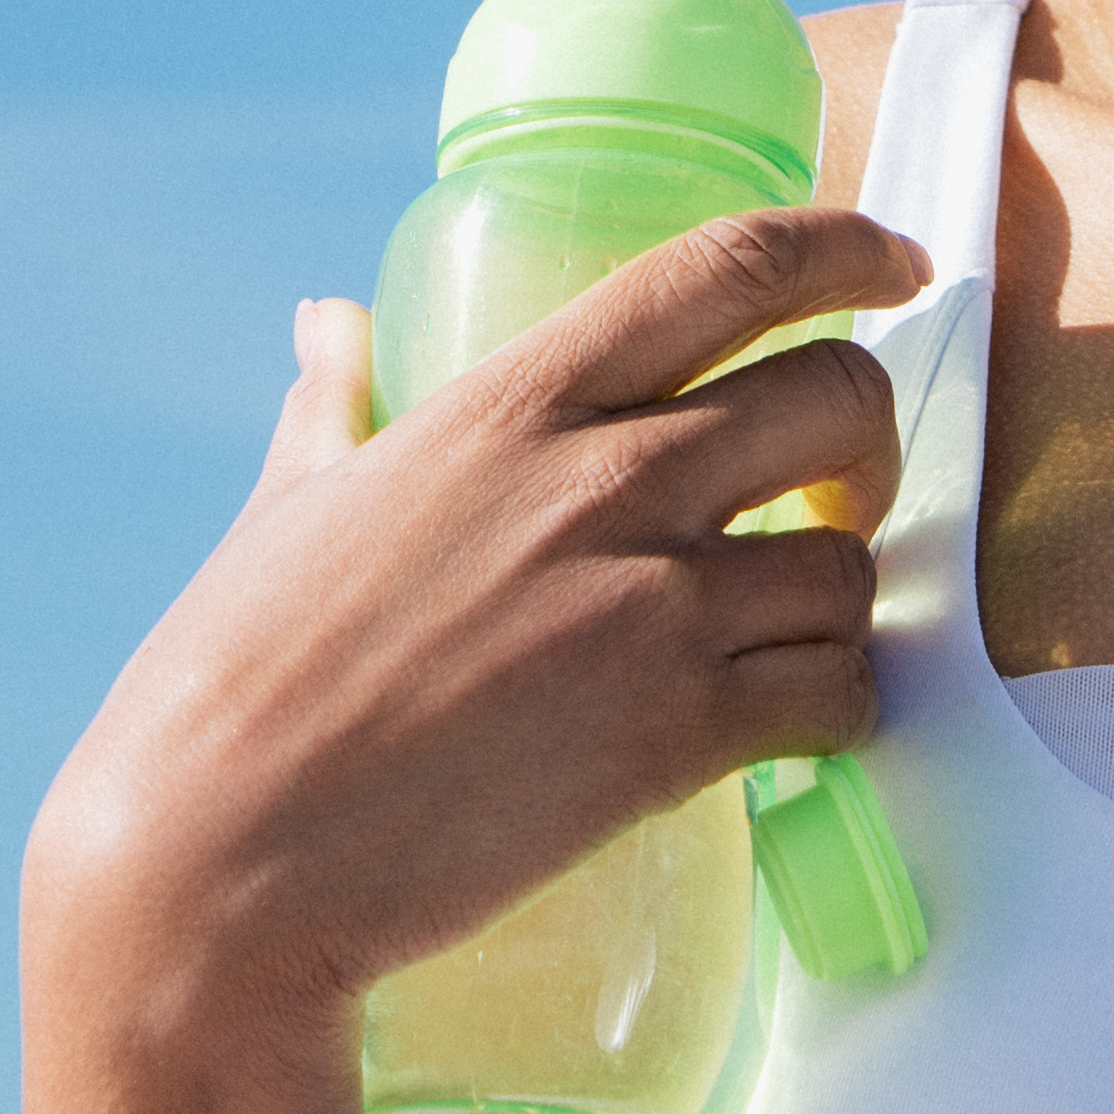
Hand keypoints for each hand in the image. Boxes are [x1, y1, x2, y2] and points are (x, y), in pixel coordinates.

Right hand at [21, 208, 921, 1032]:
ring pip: (852, 564)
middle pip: (836, 397)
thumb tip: (331, 321)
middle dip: (866, 436)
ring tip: (785, 634)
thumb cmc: (228, 686)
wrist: (216, 868)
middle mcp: (606, 480)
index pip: (726, 267)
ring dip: (842, 600)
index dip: (843, 245)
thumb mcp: (289, 504)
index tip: (897, 261)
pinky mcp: (677, 736)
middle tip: (840, 486)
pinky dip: (837, 707)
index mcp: (513, 403)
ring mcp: (651, 608)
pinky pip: (839, 692)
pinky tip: (791, 724)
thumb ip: (333, 405)